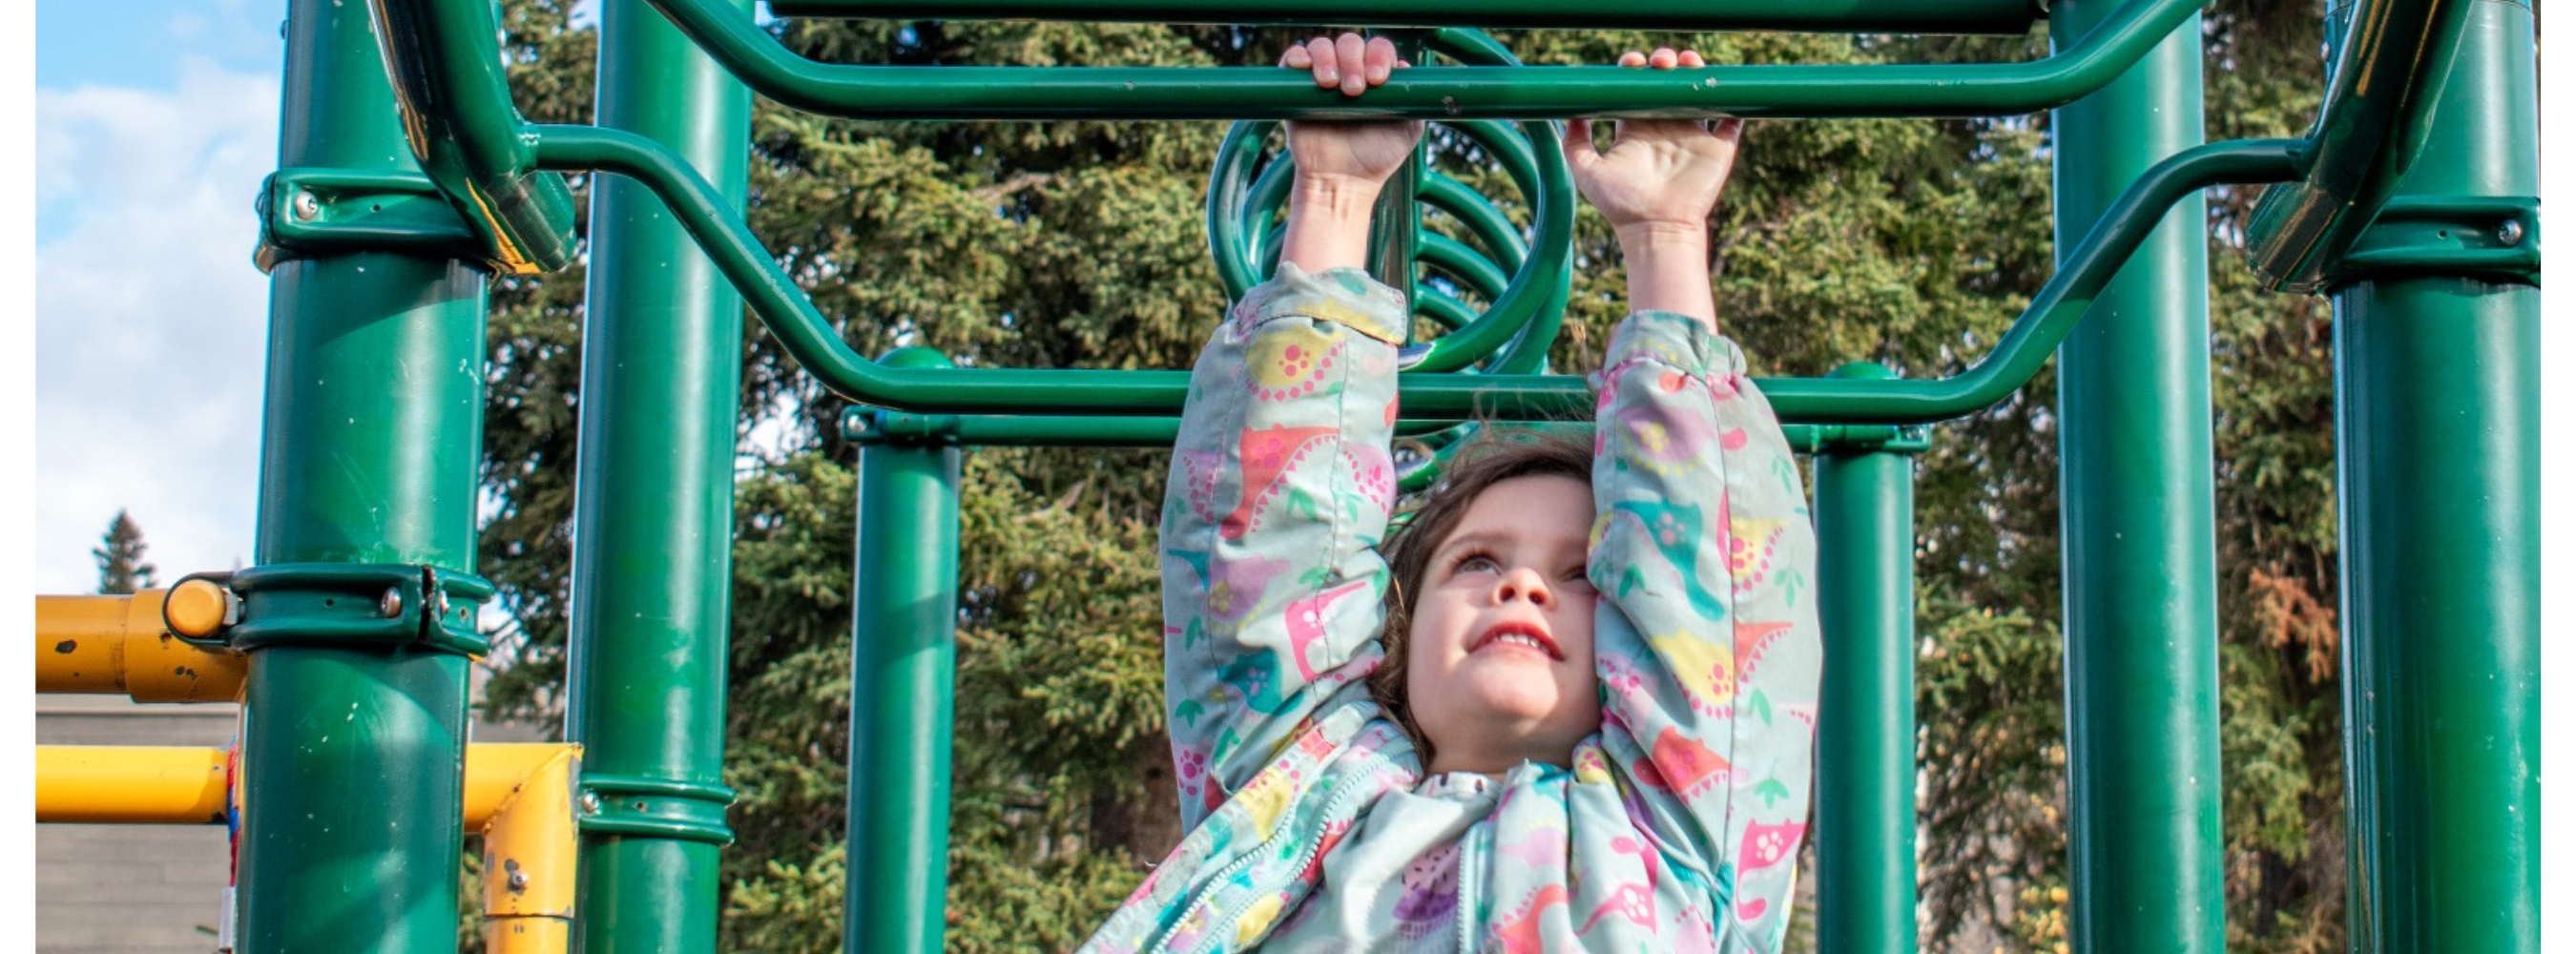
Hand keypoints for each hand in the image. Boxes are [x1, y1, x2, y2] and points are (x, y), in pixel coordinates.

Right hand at [1280, 34, 1421, 190]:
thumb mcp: (1408, 130)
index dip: (1378, 55)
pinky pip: (1292, 58)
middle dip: (1354, 60)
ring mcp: (1321, 79)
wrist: (1341, 183)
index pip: (1378, 48)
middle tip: (1354, 90)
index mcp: (1375, 78)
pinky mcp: (1296, 90)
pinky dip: (1297, 57)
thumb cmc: (1375, 159)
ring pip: (1322, 45)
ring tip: (1330, 85)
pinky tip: (1305, 69)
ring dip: (1327, 58)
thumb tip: (1403, 67)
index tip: (1378, 80)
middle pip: (1350, 42)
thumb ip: (1413, 100)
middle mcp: (1348, 73)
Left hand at [1561, 48, 1743, 236]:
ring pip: (1698, 91)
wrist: (1655, 228)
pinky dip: (1735, 100)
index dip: (1633, 70)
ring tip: (1687, 62)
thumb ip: (1573, 144)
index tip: (1630, 64)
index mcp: (1636, 128)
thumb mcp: (1587, 172)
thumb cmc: (1620, 204)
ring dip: (1695, 70)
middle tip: (1660, 62)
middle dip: (1664, 62)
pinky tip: (1724, 84)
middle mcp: (1664, 127)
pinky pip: (1732, 117)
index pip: (1636, 89)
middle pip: (1667, 83)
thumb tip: (1568, 113)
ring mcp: (1693, 135)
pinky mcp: (1718, 146)